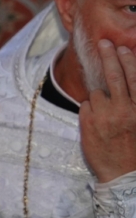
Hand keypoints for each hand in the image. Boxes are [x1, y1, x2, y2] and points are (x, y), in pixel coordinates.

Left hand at [80, 40, 135, 182]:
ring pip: (97, 93)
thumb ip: (134, 102)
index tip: (124, 48)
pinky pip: (86, 106)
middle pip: (114, 77)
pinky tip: (97, 124)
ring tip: (108, 117)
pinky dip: (90, 110)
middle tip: (104, 42)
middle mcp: (124, 110)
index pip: (135, 80)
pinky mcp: (88, 122)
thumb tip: (129, 82)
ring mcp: (105, 116)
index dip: (129, 62)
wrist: (123, 175)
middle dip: (109, 57)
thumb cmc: (134, 147)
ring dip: (100, 99)